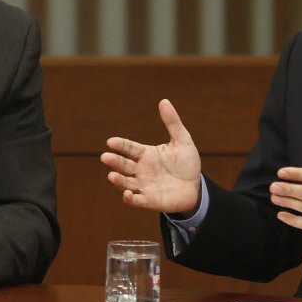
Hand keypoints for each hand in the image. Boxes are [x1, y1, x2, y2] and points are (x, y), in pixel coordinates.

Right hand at [100, 99, 202, 213]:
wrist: (196, 187)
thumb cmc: (186, 164)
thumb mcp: (182, 141)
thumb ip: (172, 122)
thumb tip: (164, 101)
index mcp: (146, 154)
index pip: (130, 148)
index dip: (120, 145)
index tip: (111, 141)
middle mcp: (141, 170)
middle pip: (124, 165)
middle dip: (114, 161)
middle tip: (105, 157)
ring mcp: (144, 186)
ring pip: (126, 183)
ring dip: (118, 180)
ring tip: (111, 176)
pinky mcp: (150, 201)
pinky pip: (137, 201)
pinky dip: (130, 199)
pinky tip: (127, 194)